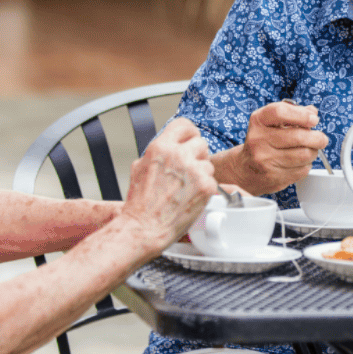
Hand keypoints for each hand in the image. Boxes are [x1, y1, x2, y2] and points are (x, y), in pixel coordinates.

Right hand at [119, 118, 216, 253]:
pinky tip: (190, 199)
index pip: (184, 125)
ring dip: (201, 174)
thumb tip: (169, 145)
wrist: (144, 228)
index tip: (190, 141)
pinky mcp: (206, 186)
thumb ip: (158, 152)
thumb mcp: (140, 167)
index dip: (189, 134)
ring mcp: (194, 170)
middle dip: (196, 156)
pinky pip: (213, 181)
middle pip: (201, 143)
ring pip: (208, 164)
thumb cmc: (140, 204)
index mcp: (160, 147)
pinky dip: (205, 190)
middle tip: (187, 173)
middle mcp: (178, 155)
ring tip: (185, 190)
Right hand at [212, 101, 327, 193]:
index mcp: (258, 121)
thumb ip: (293, 113)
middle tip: (321, 139)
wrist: (245, 169)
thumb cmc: (263, 141)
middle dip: (317, 137)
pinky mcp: (274, 177)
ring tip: (311, 150)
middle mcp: (258, 140)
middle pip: (298, 136)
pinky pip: (302, 170)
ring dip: (314, 152)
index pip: (280, 112)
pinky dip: (306, 165)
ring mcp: (265, 160)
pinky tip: (299, 162)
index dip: (302, 115)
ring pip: (304, 155)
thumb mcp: (272, 122)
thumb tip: (312, 112)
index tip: (313, 120)